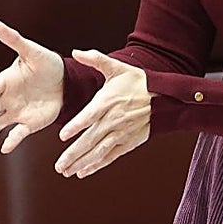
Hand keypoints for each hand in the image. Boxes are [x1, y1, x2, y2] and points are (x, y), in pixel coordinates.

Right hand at [0, 20, 64, 153]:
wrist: (65, 81)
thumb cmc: (45, 63)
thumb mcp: (31, 50)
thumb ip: (14, 40)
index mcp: (6, 80)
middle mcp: (7, 98)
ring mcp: (16, 112)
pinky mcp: (27, 124)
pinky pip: (17, 133)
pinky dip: (11, 140)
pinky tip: (5, 146)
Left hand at [54, 50, 150, 178]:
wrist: (163, 98)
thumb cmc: (138, 82)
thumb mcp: (116, 67)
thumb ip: (95, 59)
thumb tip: (76, 52)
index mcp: (107, 102)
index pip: (89, 116)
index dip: (76, 126)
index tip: (63, 136)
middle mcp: (113, 120)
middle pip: (90, 140)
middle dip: (73, 154)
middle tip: (59, 165)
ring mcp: (120, 133)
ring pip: (98, 152)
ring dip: (82, 163)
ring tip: (67, 171)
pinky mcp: (128, 142)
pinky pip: (110, 156)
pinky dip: (97, 165)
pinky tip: (84, 172)